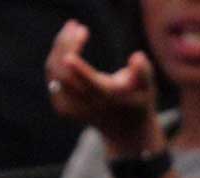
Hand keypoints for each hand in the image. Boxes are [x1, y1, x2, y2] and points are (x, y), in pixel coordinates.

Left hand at [46, 20, 162, 153]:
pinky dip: (56, 59)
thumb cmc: (138, 100)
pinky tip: (67, 44)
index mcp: (105, 98)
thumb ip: (143, 72)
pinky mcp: (60, 106)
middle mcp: (83, 105)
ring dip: (60, 48)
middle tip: (75, 24)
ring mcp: (68, 108)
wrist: (123, 130)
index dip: (78, 69)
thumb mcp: (147, 87)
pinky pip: (53, 78)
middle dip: (66, 46)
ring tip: (72, 27)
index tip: (69, 55)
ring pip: (54, 74)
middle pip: (65, 74)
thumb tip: (136, 56)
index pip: (88, 84)